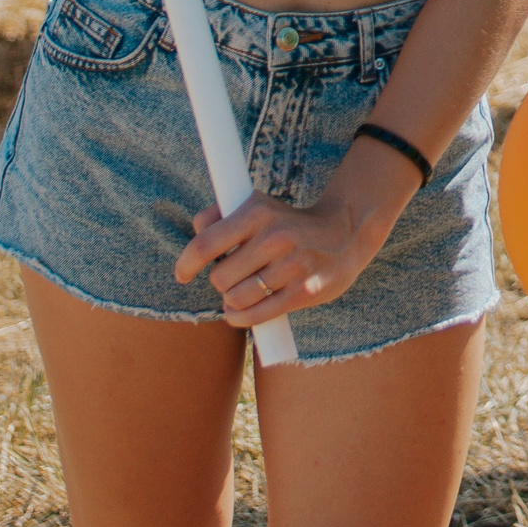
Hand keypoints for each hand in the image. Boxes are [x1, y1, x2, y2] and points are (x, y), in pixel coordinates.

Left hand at [176, 184, 394, 326]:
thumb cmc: (289, 223)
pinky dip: (240, 319)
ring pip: (236, 299)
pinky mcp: (304, 291)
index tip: (182, 274)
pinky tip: (239, 314)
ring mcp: (292, 265)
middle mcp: (275, 237)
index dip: (186, 263)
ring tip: (241, 293)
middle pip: (219, 277)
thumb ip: (223, 214)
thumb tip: (197, 228)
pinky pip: (256, 315)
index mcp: (258, 212)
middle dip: (220, 282)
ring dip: (231, 301)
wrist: (345, 233)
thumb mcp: (260, 207)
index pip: (206, 243)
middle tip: (232, 277)